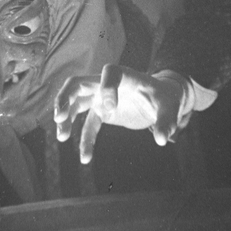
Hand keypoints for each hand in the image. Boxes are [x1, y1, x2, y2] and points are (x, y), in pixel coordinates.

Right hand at [54, 65, 214, 163]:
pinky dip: (85, 140)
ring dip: (66, 116)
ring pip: (76, 101)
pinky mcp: (102, 112)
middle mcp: (108, 84)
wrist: (162, 100)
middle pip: (79, 83)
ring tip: (61, 136)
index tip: (111, 108)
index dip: (107, 87)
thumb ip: (166, 121)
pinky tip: (85, 159)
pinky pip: (89, 124)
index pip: (109, 72)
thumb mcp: (170, 108)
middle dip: (65, 97)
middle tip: (59, 117)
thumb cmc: (166, 99)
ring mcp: (102, 97)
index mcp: (125, 76)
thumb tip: (162, 139)